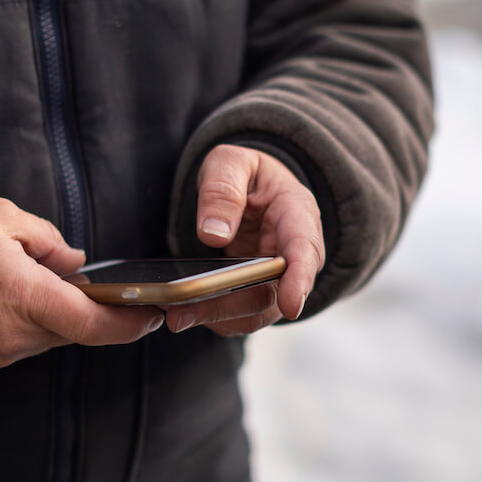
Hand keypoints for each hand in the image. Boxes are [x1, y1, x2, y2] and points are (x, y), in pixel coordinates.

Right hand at [0, 198, 164, 372]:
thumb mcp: (1, 218)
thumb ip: (50, 240)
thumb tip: (76, 263)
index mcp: (27, 298)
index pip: (94, 324)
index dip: (130, 324)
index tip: (153, 316)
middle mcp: (16, 335)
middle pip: (72, 328)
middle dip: (80, 306)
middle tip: (65, 275)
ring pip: (45, 336)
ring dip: (47, 313)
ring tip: (16, 278)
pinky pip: (17, 343)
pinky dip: (20, 322)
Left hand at [166, 145, 324, 335]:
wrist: (251, 190)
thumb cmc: (246, 175)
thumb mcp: (231, 162)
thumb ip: (222, 189)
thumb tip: (213, 234)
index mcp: (297, 214)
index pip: (304, 250)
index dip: (300, 279)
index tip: (291, 305)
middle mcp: (293, 254)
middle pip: (274, 292)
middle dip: (232, 306)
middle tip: (185, 311)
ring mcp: (278, 280)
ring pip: (255, 311)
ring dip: (218, 317)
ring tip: (177, 316)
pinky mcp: (258, 294)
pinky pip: (240, 316)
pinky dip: (214, 318)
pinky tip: (184, 312)